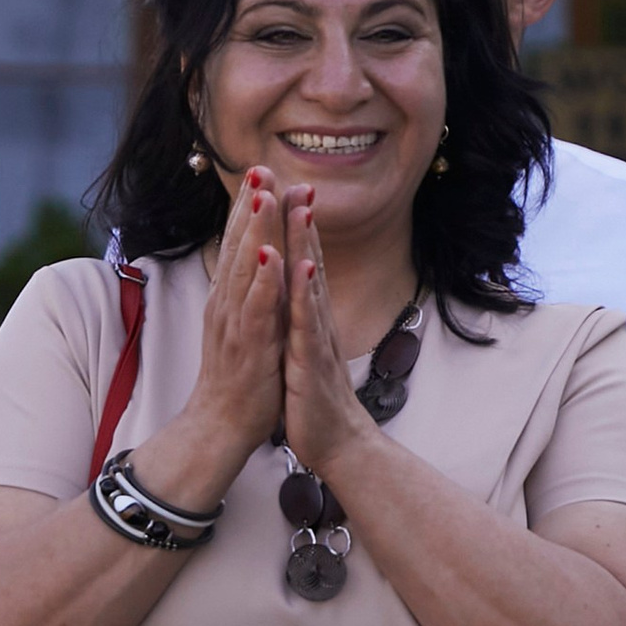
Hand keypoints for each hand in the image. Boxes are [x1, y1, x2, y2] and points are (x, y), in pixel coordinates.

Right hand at [156, 165, 285, 488]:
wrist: (219, 425)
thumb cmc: (237, 376)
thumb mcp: (245, 325)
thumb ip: (251, 292)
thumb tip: (260, 260)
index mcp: (229, 296)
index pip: (239, 243)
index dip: (249, 206)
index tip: (262, 170)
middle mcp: (226, 303)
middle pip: (238, 245)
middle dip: (250, 205)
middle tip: (261, 167)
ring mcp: (234, 323)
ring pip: (244, 269)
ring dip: (254, 231)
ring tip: (263, 196)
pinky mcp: (247, 346)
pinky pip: (255, 309)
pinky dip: (262, 282)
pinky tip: (271, 257)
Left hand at [279, 184, 375, 480]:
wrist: (339, 446)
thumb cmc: (318, 400)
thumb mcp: (306, 350)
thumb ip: (304, 318)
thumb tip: (300, 290)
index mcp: (310, 319)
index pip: (304, 264)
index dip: (296, 227)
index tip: (287, 188)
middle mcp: (317, 322)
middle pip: (310, 263)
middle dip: (301, 221)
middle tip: (294, 179)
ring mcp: (317, 341)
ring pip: (310, 286)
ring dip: (306, 246)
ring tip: (301, 208)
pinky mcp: (312, 364)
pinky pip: (306, 327)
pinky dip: (303, 297)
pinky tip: (302, 270)